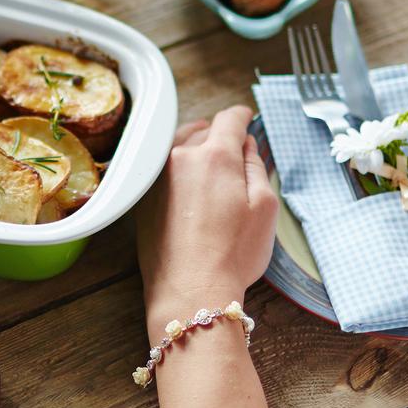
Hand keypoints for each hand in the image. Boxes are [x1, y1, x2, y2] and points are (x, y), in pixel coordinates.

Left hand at [137, 106, 274, 330]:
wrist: (190, 290)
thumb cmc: (233, 254)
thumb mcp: (264, 207)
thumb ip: (256, 166)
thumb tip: (247, 144)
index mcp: (215, 155)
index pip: (229, 119)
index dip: (242, 116)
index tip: (246, 118)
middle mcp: (180, 157)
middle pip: (203, 129)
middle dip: (219, 133)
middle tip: (233, 146)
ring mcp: (157, 176)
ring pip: (178, 145)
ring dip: (196, 146)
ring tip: (210, 159)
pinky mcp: (143, 197)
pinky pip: (162, 168)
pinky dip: (177, 167)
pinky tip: (189, 184)